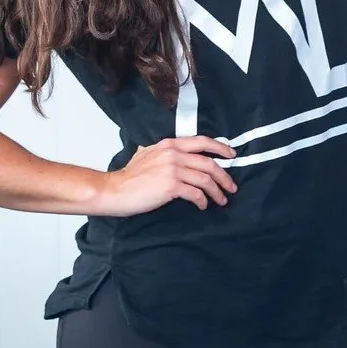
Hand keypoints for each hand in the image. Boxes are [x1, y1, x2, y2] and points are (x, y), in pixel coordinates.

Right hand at [91, 135, 237, 215]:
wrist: (114, 190)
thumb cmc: (129, 177)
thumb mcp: (147, 154)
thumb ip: (163, 152)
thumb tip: (176, 154)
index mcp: (169, 144)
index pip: (202, 141)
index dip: (220, 147)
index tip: (231, 155)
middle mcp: (173, 154)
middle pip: (209, 163)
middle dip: (224, 176)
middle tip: (231, 187)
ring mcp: (173, 169)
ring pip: (205, 179)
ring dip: (217, 192)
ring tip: (221, 200)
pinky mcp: (171, 186)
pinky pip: (196, 193)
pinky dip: (203, 201)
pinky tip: (203, 206)